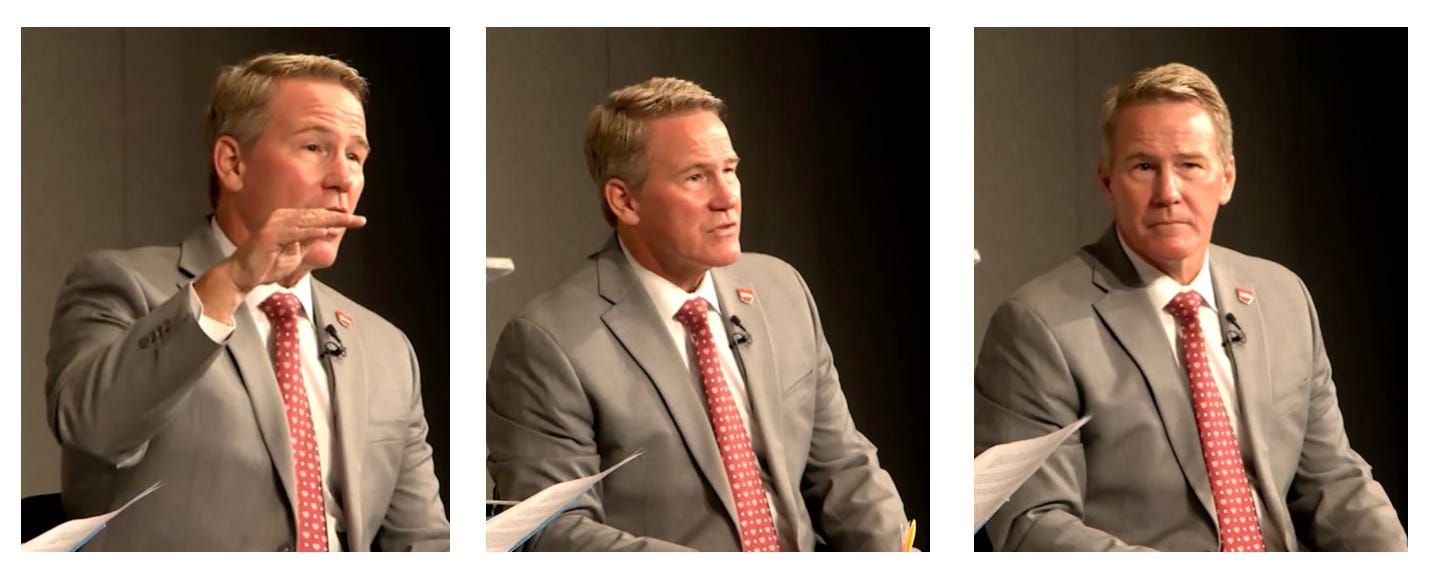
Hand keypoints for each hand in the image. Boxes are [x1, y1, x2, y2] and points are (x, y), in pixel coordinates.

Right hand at [195, 209, 365, 322]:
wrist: (244, 276)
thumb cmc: (267, 264)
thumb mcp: (296, 253)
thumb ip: (310, 241)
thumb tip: (329, 231)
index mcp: (288, 220)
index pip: (316, 216)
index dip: (337, 217)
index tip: (356, 219)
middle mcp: (282, 218)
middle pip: (316, 216)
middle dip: (340, 218)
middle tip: (360, 220)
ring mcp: (275, 225)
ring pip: (308, 221)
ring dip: (330, 221)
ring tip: (349, 222)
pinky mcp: (269, 235)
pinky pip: (295, 232)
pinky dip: (311, 232)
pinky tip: (327, 231)